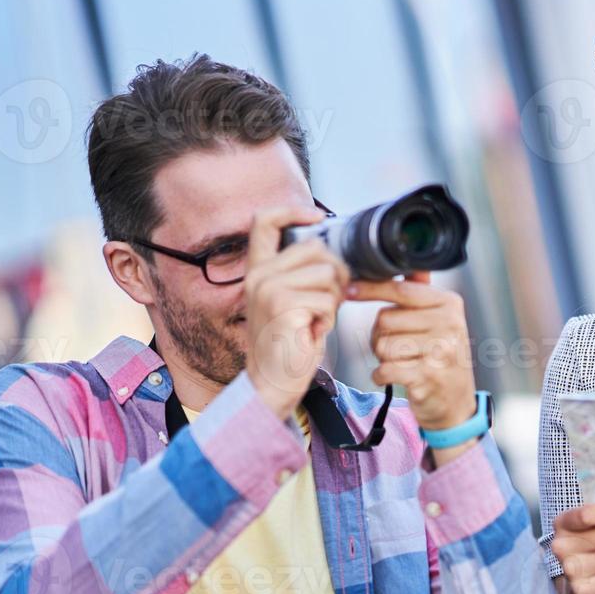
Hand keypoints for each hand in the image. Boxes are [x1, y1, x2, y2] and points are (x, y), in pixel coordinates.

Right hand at [244, 206, 348, 419]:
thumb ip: (302, 273)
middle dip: (335, 273)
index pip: (264, 222)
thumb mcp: (292, 300)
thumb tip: (334, 252)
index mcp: (258, 270)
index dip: (291, 211)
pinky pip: (328, 299)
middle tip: (329, 299)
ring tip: (316, 319)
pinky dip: (329, 318)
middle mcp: (259, 276)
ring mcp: (268, 289)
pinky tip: (313, 330)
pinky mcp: (283, 306)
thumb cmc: (289, 343)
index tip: (315, 217)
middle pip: (316, 248)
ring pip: (327, 273)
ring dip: (333, 300)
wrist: (273, 382)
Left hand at [346, 272, 474, 432]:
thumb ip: (422, 295)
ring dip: (383, 357)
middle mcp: (449, 324)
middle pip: (386, 319)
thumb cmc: (441, 359)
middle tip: (397, 347)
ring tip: (402, 363)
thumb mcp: (441, 322)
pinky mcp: (427, 377)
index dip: (370, 289)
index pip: (400, 289)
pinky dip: (382, 376)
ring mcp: (440, 351)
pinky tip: (396, 377)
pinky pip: (385, 369)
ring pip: (383, 345)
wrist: (457, 404)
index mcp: (449, 304)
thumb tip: (406, 265)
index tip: (349, 289)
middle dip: (380, 335)